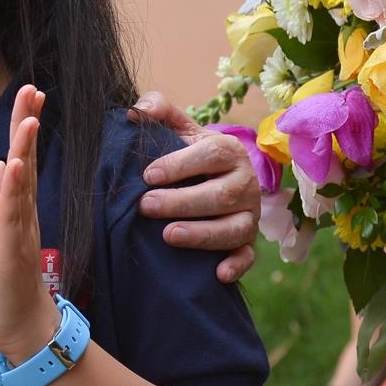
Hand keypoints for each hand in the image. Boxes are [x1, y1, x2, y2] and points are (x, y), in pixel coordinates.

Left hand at [0, 87, 61, 363]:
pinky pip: (12, 215)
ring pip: (23, 182)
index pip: (19, 158)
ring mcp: (20, 230)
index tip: (28, 94)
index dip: (22, 126)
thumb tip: (0, 165)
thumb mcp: (5, 232)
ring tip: (28, 118)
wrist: (23, 327)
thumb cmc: (13, 281)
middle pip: (26, 160)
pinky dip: (13, 189)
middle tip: (32, 89)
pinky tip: (12, 165)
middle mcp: (23, 214)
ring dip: (24, 150)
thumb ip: (5, 197)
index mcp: (16, 209)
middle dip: (27, 125)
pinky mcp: (11, 249)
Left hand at [130, 93, 260, 282]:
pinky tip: (218, 273)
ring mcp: (250, 215)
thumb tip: (135, 111)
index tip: (148, 175)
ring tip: (168, 235)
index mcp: (230, 151)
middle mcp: (246, 183)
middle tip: (146, 206)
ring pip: (234, 229)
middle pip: (220, 195)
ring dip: (202, 234)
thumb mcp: (181, 130)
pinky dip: (236, 265)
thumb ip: (160, 112)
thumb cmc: (192, 155)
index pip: (211, 155)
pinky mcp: (248, 243)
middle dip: (181, 202)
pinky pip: (248, 257)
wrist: (218, 179)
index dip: (180, 164)